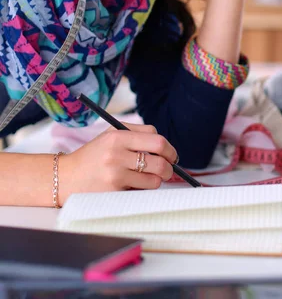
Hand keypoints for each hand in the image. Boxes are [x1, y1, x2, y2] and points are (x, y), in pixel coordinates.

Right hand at [57, 123, 177, 202]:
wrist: (65, 177)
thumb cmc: (93, 155)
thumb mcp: (111, 134)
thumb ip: (138, 134)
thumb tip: (166, 147)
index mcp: (118, 136)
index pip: (157, 140)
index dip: (170, 149)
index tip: (171, 155)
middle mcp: (117, 154)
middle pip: (160, 160)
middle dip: (170, 167)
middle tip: (169, 169)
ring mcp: (115, 175)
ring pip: (153, 179)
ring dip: (157, 180)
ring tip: (149, 177)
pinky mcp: (113, 192)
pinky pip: (140, 191)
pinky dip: (142, 189)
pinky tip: (133, 185)